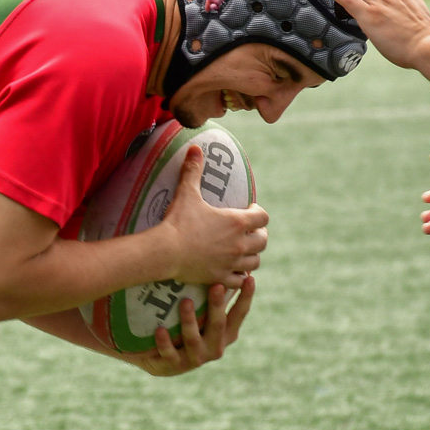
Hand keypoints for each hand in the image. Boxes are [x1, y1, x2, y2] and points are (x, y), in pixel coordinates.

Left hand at [122, 279, 253, 376]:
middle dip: (218, 305)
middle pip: (218, 325)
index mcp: (226, 333)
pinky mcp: (174, 366)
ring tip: (185, 302)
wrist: (161, 357)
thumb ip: (214, 291)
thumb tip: (225, 256)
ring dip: (190, 321)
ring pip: (194, 340)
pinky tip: (160, 330)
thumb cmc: (188, 325)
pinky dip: (165, 342)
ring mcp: (195, 358)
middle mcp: (215, 346)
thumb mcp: (203, 310)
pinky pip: (170, 353)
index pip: (240, 314)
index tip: (249, 277)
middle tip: (216, 285)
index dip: (246, 297)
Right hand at [158, 147, 267, 287]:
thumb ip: (193, 171)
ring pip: (255, 262)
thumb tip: (195, 148)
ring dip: (252, 256)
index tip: (250, 211)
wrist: (165, 251)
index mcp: (237, 222)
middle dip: (259, 235)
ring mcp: (231, 263)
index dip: (259, 214)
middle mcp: (239, 244)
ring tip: (243, 252)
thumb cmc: (178, 221)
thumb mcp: (186, 193)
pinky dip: (239, 277)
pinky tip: (234, 272)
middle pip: (263, 241)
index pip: (263, 218)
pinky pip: (239, 281)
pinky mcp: (220, 278)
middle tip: (249, 232)